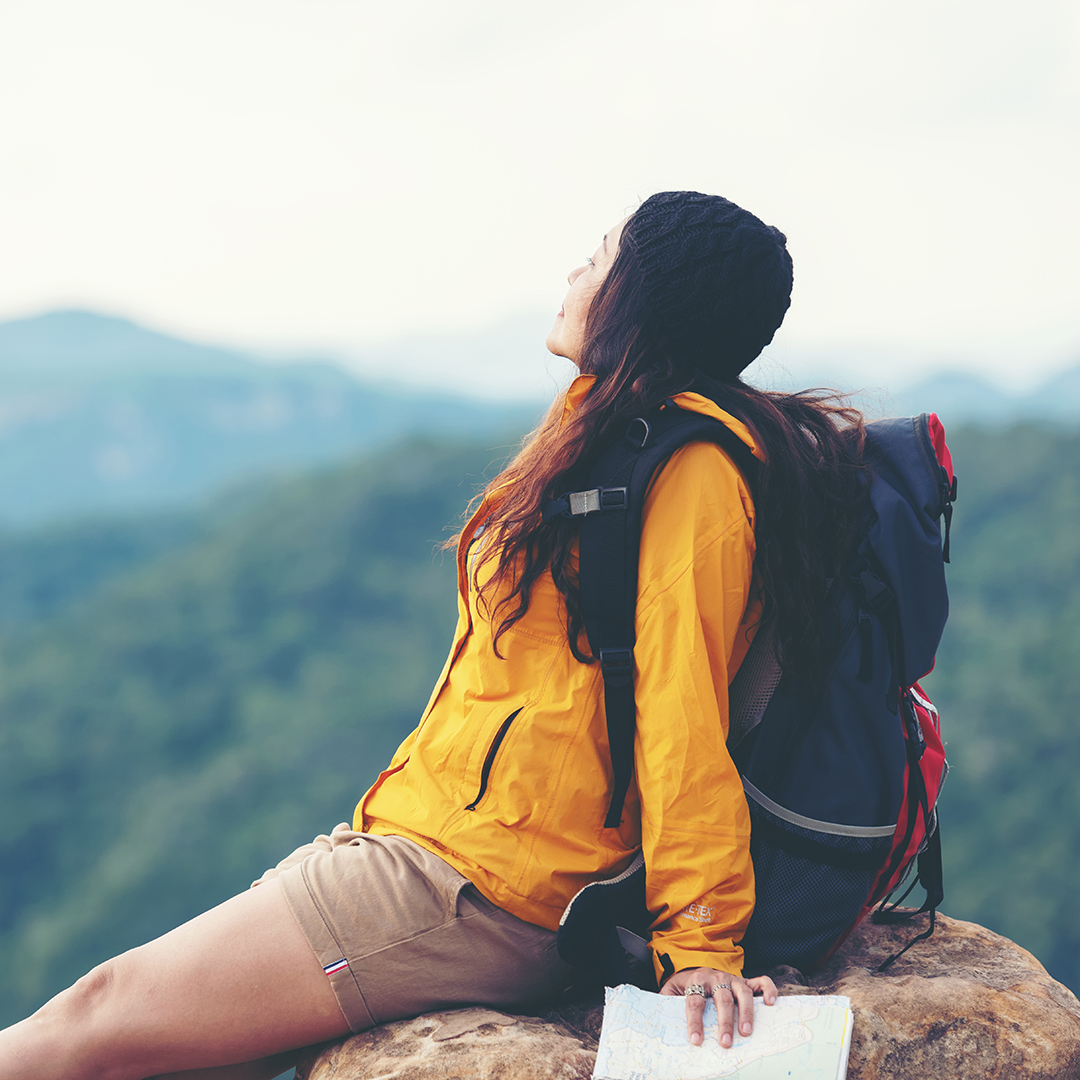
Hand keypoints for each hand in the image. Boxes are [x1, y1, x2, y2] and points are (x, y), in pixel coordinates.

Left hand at [659, 967, 776, 1046]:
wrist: (695, 967)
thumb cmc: (685, 985)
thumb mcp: (671, 990)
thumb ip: (666, 1001)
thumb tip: (660, 1019)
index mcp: (695, 981)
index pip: (695, 1001)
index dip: (695, 1021)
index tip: (696, 1040)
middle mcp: (716, 978)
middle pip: (722, 999)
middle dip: (724, 1022)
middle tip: (725, 1043)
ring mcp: (732, 978)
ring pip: (742, 992)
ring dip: (746, 1012)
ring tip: (746, 1032)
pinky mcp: (745, 980)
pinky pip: (761, 981)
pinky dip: (768, 989)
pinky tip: (770, 1003)